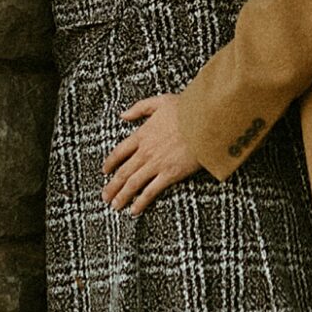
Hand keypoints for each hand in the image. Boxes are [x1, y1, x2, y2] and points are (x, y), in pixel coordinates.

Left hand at [101, 92, 199, 215]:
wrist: (205, 120)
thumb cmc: (186, 109)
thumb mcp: (160, 102)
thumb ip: (139, 108)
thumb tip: (123, 115)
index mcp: (142, 134)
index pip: (119, 152)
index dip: (110, 163)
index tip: (105, 171)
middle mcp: (145, 151)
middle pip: (123, 172)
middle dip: (112, 186)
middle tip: (105, 196)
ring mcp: (156, 164)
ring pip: (133, 184)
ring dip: (122, 196)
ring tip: (115, 206)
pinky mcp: (170, 174)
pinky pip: (150, 191)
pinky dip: (141, 202)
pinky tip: (134, 210)